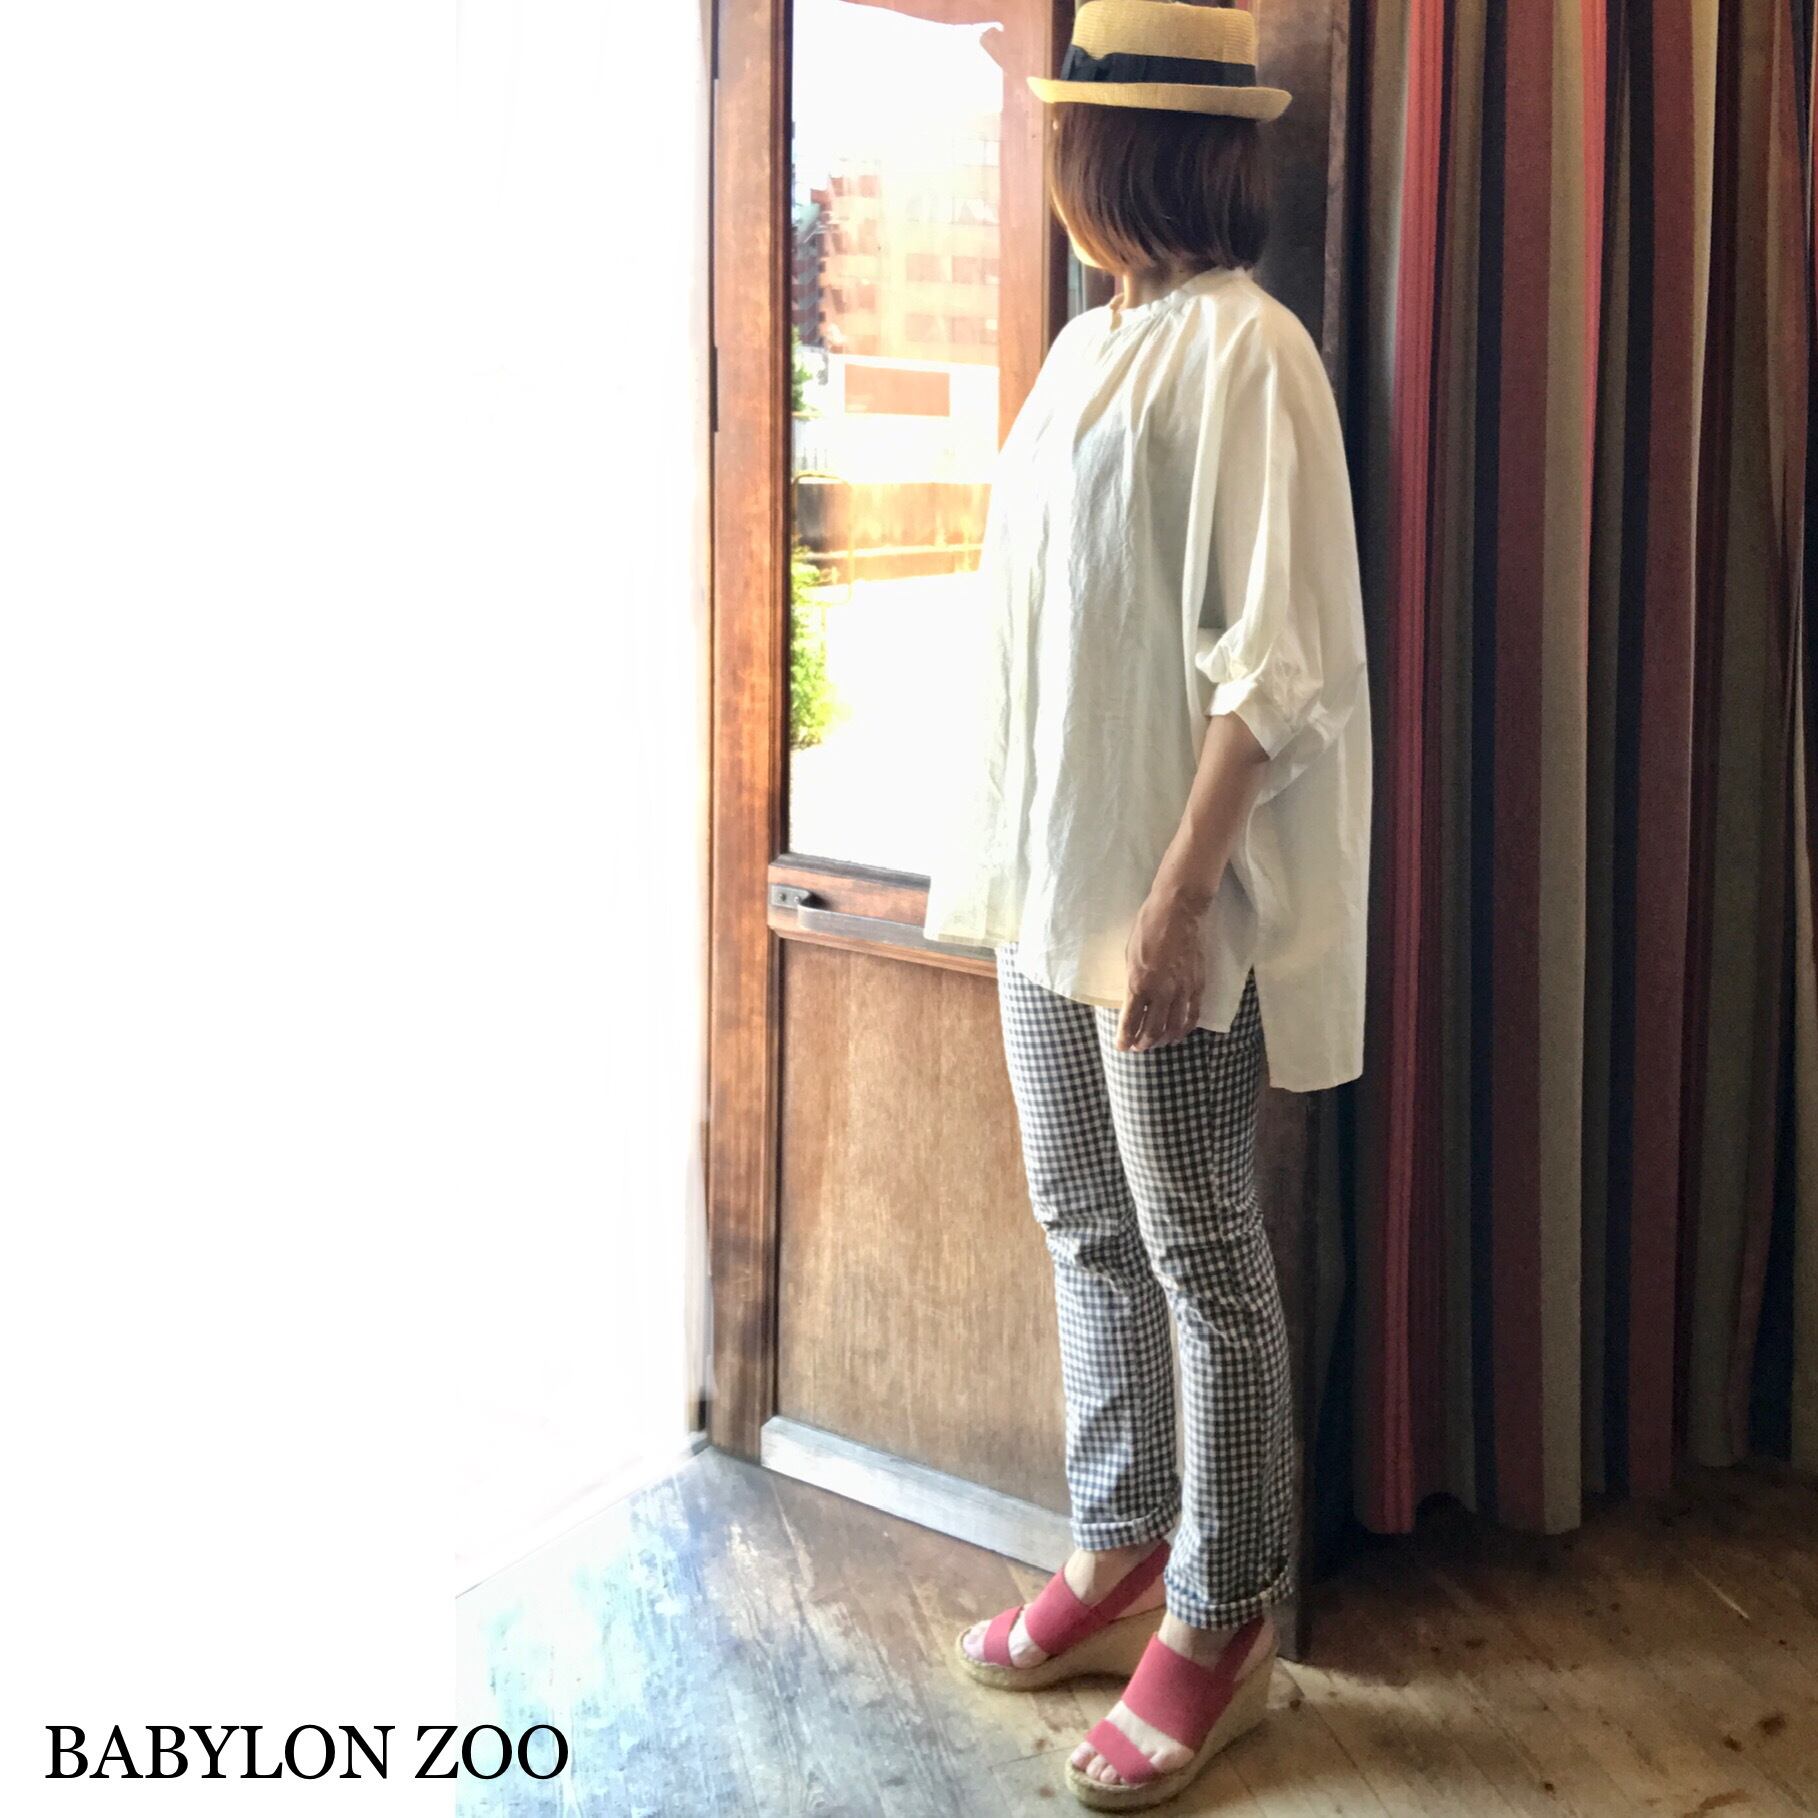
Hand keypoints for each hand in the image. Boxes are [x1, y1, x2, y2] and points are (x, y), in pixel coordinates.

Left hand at [1114, 890, 1207, 1051]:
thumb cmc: (1147, 929)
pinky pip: (1192, 1015)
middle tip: (1137, 1047)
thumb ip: (1133, 982)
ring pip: (1173, 1027)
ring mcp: (1182, 990)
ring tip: (1155, 1044)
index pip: (1130, 1021)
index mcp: (1139, 984)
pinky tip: (1178, 1034)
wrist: (1178, 912)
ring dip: (1163, 1039)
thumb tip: (1133, 1000)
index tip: (1121, 1046)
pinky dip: (1185, 1029)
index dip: (1125, 1038)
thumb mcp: (1129, 956)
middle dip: (1143, 1043)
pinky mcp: (1197, 985)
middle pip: (1152, 1030)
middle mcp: (1161, 991)